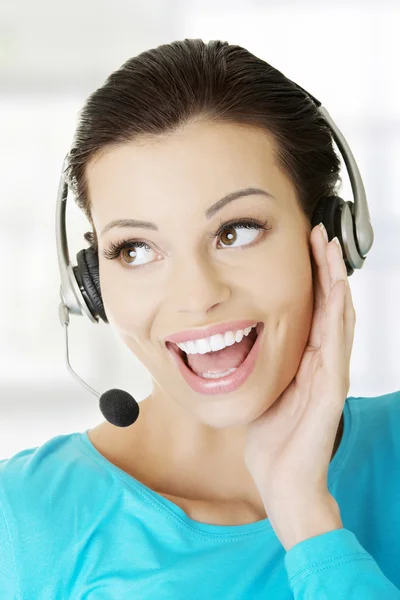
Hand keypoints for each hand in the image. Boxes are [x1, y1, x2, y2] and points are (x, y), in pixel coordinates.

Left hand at [243, 223, 355, 545]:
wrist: (282, 480)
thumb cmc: (272, 439)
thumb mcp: (262, 390)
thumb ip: (262, 364)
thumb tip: (242, 343)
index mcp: (305, 361)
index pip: (313, 308)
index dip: (312, 276)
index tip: (304, 245)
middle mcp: (322, 362)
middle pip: (330, 304)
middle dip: (326, 267)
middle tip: (320, 232)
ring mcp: (329, 374)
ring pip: (338, 317)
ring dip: (336, 280)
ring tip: (331, 248)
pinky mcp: (330, 390)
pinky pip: (337, 345)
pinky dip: (339, 315)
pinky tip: (338, 290)